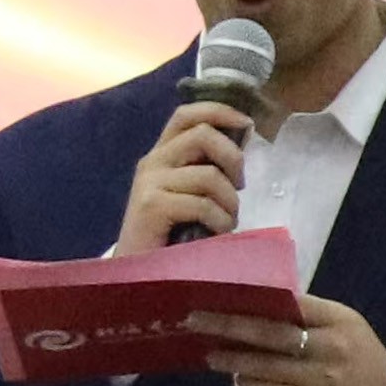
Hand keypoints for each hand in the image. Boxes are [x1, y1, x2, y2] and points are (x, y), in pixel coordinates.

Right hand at [113, 101, 251, 258]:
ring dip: (230, 201)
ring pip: (209, 174)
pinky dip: (220, 221)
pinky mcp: (151, 206)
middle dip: (233, 158)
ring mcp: (149, 183)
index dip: (220, 111)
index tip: (248, 124)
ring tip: (226, 221)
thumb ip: (206, 169)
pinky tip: (217, 234)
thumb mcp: (191, 195)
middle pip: (203, 134)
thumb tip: (243, 145)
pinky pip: (202, 204)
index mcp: (162, 154)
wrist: (137, 274)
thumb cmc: (171, 237)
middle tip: (239, 187)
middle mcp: (152, 162)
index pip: (187, 114)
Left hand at [195, 288, 385, 385]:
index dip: (254, 299)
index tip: (221, 294)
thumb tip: (256, 306)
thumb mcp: (345, 329)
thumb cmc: (359, 360)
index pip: (292, 303)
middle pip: (272, 332)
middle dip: (230, 325)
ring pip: (268, 366)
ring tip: (209, 354)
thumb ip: (309, 317)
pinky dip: (252, 385)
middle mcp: (331, 345)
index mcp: (339, 318)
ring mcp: (324, 377)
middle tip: (196, 320)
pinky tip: (237, 379)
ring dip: (234, 360)